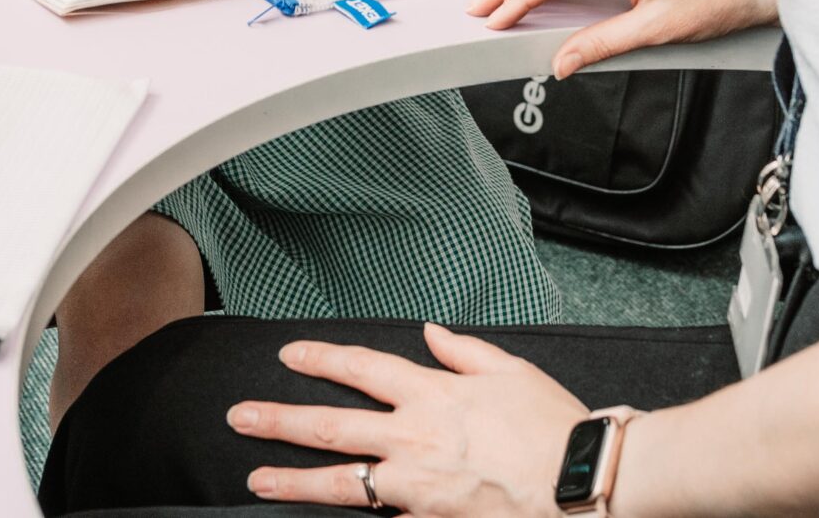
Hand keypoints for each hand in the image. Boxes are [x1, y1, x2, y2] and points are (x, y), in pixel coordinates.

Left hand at [227, 324, 585, 515]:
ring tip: (256, 476)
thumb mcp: (510, 370)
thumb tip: (430, 331)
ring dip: (293, 478)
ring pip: (341, 483)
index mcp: (432, 392)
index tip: (288, 355)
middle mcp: (414, 437)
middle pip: (332, 425)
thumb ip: (462, 350)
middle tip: (239, 416)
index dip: (321, 359)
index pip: (362, 368)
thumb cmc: (552, 425)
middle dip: (280, 419)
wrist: (579, 482)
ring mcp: (416, 486)